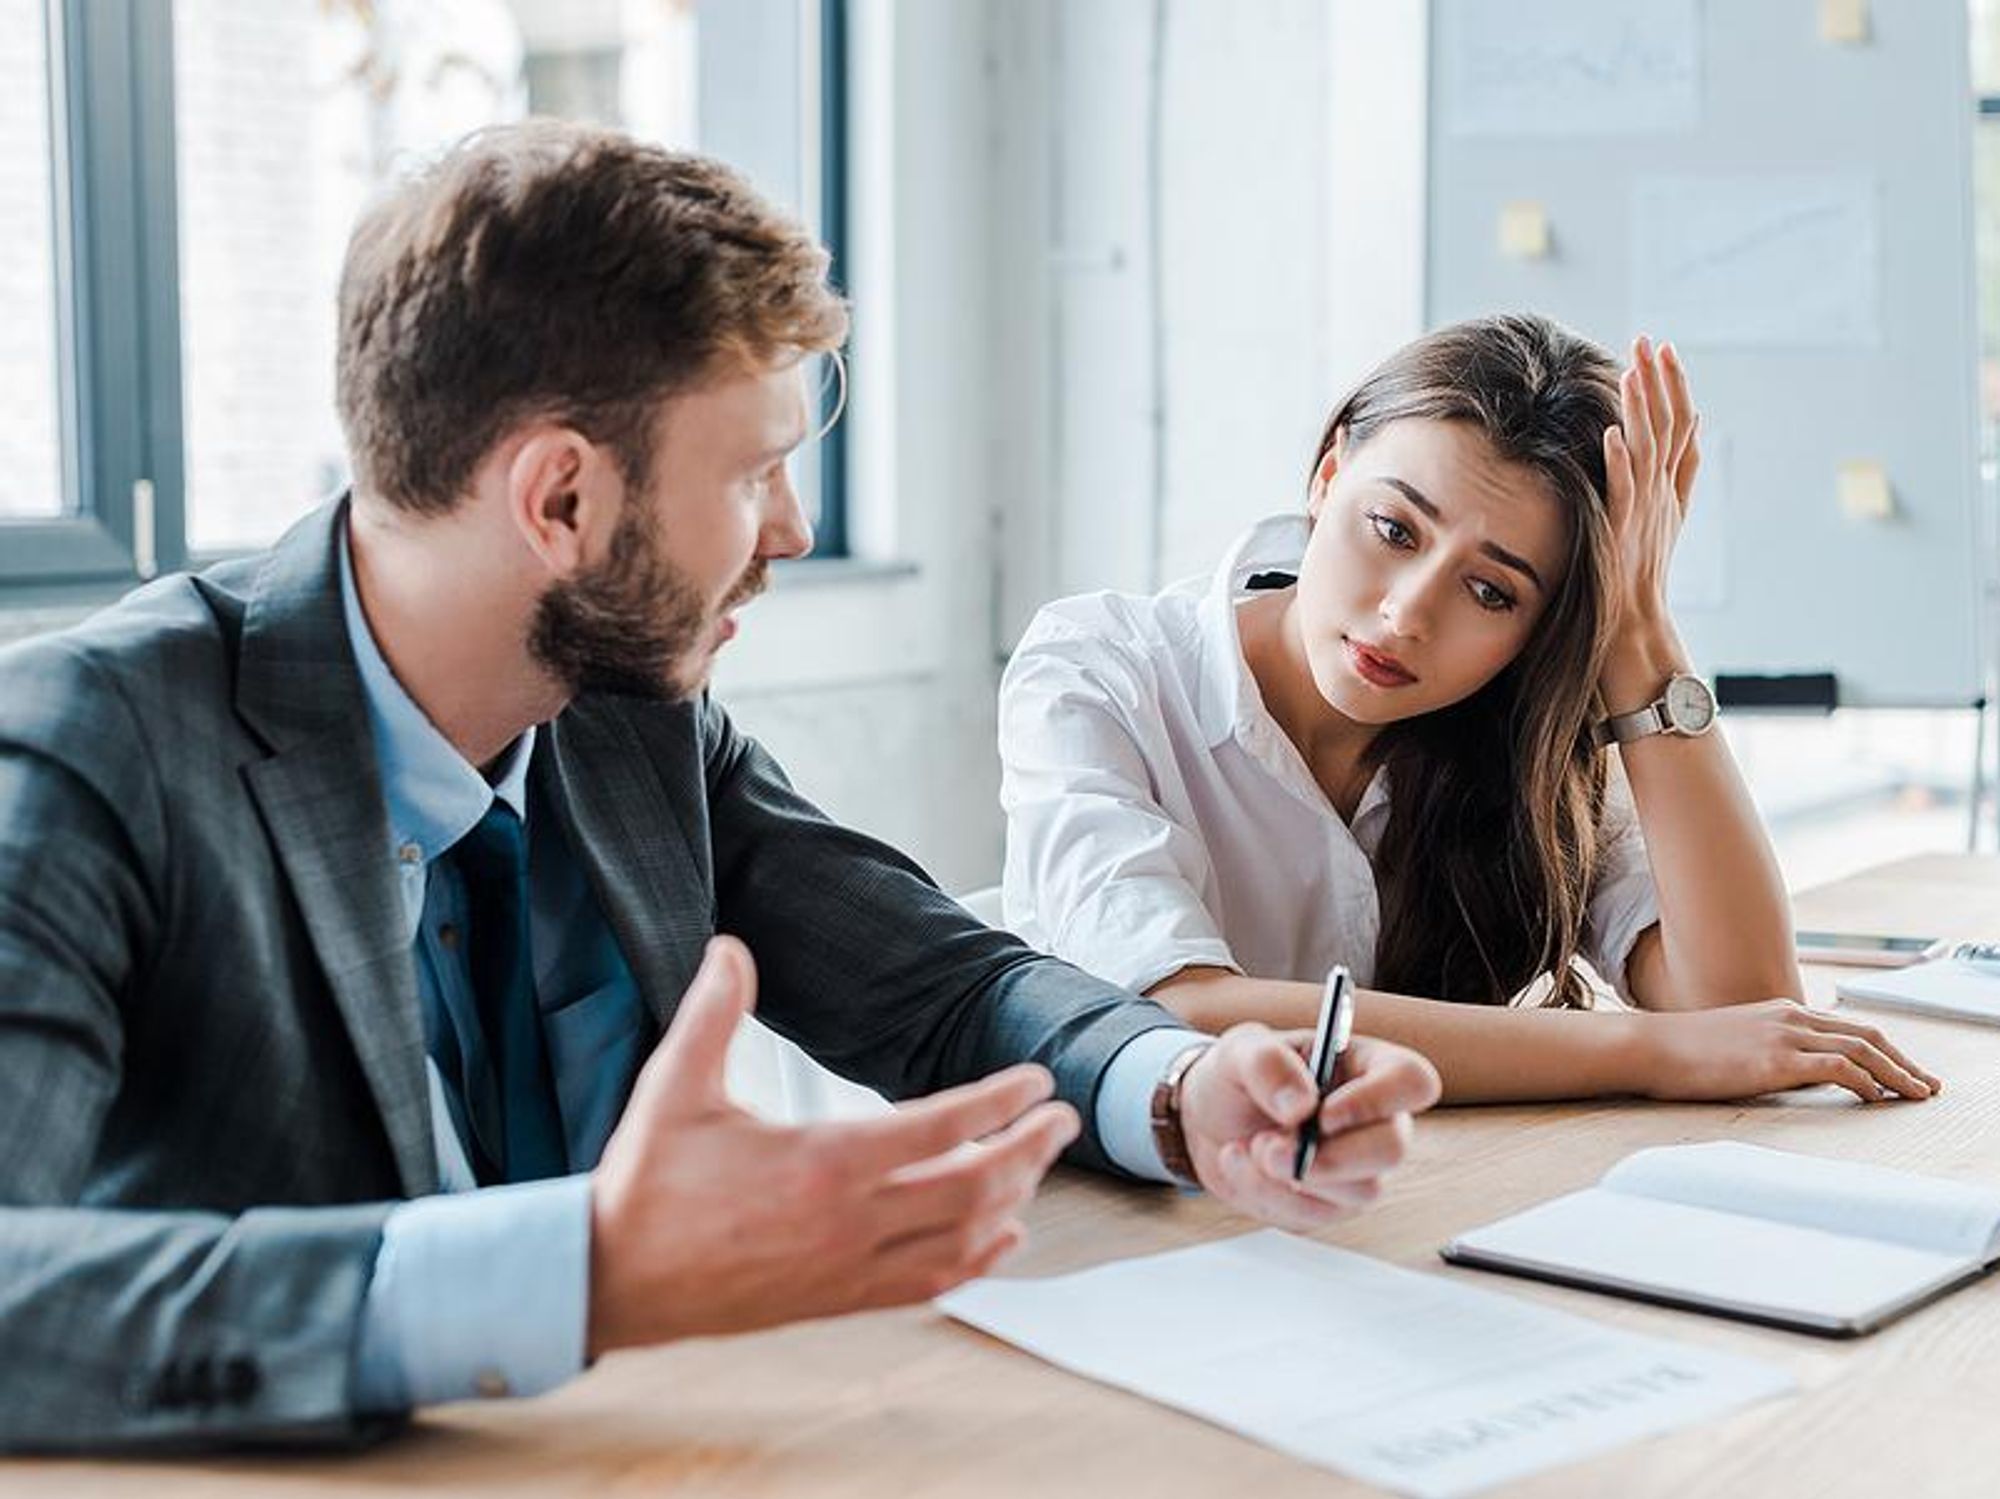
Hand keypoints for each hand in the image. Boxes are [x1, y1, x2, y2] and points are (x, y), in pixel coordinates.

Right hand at [587, 936, 1079, 1355]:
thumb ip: (712, 1011)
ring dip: (1012, 1199)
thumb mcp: (675, 1086)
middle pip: (973, 1186)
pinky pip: (929, 1283)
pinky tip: (1000, 1237)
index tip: (1036, 1079)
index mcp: (822, 1160)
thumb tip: (731, 946)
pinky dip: (977, 1259)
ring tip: (1035, 1163)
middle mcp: (848, 1220)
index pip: (941, 1128)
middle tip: (1060, 1118)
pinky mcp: (838, 1299)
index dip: (999, 1101)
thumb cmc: (647, 1183)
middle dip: (1028, 1148)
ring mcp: (848, 1267)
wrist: (611, 1279)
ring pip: (961, 1238)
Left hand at [1176, 1025, 1440, 1231]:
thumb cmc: (1238, 1078)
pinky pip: (1315, 1215)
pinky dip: (1267, 1193)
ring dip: (1290, 1176)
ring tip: (1249, 1146)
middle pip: (1393, 1149)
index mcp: (1366, 1066)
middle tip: (1270, 1146)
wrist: (1207, 1122)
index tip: (1323, 1114)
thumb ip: (1268, 1065)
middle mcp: (1374, 1119)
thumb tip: (1301, 1104)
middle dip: (1329, 1157)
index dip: (1377, 1101)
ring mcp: (1357, 1166)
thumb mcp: (1240, 1052)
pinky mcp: (1331, 1203)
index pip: (1412, 1081)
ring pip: (1359, 1191)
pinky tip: (1243, 1163)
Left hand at [1600, 335, 1700, 699]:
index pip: (1680, 426)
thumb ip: (1675, 475)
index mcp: (1668, 490)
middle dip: (1659, 382)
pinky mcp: (1624, 536)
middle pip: (1669, 428)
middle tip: (1649, 341)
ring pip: (1649, 451)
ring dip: (1642, 409)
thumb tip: (1692, 429)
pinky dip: (1620, 463)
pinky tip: (1611, 435)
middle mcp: (1662, 497)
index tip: (1664, 349)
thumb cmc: (1636, 577)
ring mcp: (1646, 515)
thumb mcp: (1661, 518)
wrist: (1634, 630)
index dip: (1674, 386)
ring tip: (1633, 370)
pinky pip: (1624, 494)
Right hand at [1635, 999, 1941, 1102]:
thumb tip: (1796, 1077)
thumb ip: (1770, 1052)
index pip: (1849, 1027)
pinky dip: (1866, 1080)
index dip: (1885, 1050)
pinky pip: (1838, 1068)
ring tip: (1916, 1094)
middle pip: (1867, 1033)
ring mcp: (1784, 1035)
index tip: (1904, 1071)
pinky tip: (1876, 1097)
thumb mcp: (1735, 1044)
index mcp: (1782, 1011)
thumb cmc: (1683, 1052)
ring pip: (1862, 1048)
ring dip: (1897, 1072)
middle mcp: (1791, 1016)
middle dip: (1904, 1061)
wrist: (1650, 1047)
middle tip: (1926, 1085)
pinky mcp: (1776, 1060)